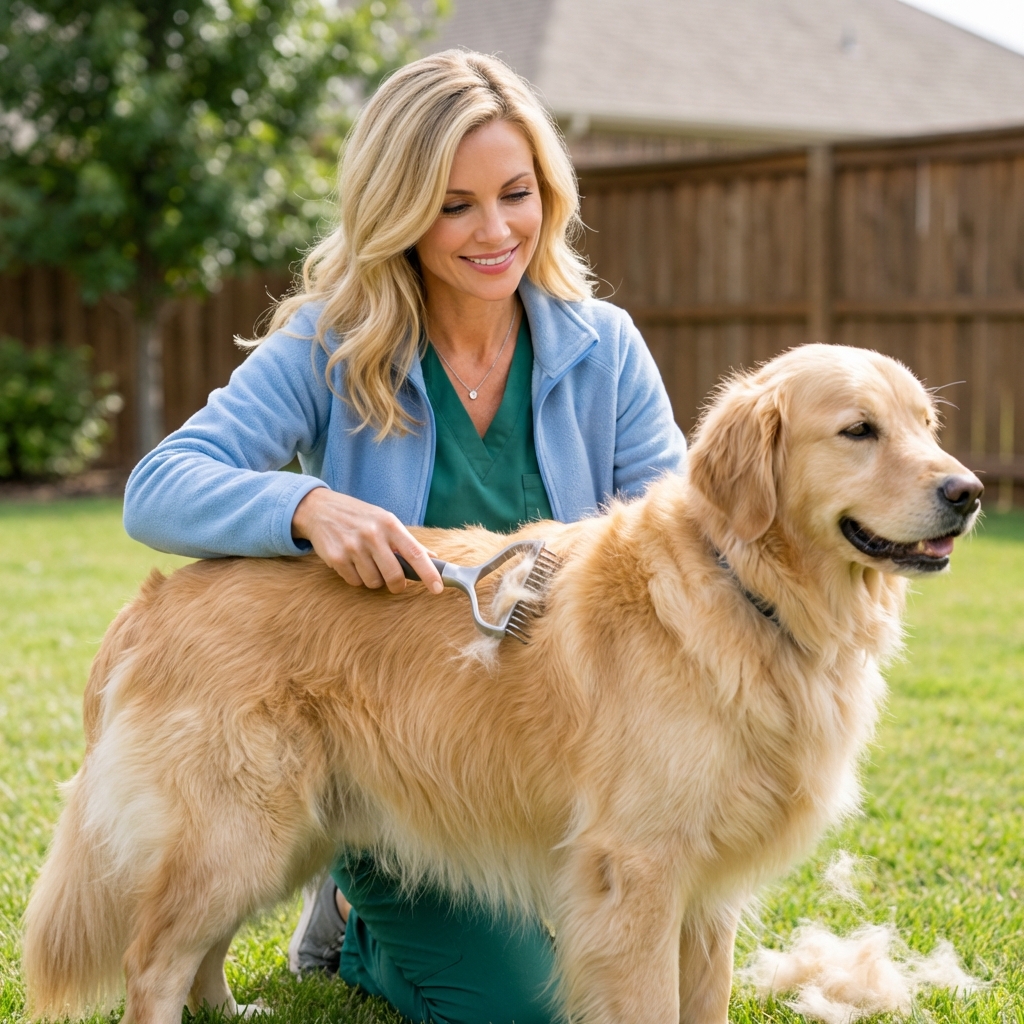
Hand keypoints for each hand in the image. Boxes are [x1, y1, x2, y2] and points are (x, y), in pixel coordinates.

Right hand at [291, 487, 442, 594]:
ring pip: (374, 582)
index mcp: (389, 524)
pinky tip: (352, 562)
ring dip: (373, 579)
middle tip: (395, 583)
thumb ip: (408, 541)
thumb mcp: (385, 520)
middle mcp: (372, 535)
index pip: (415, 553)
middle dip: (397, 585)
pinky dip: (356, 578)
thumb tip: (433, 557)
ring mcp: (353, 547)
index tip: (438, 589)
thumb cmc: (359, 517)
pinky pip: (355, 582)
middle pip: (394, 576)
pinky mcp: (336, 558)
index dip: (429, 574)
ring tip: (366, 563)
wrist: (320, 509)